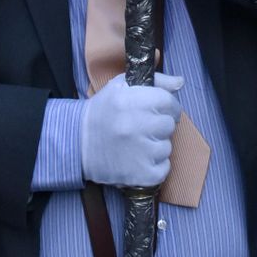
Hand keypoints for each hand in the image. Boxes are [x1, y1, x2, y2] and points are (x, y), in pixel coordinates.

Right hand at [80, 72, 182, 188]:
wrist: (76, 144)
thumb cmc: (103, 112)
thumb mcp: (122, 87)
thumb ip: (155, 82)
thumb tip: (180, 82)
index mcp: (129, 102)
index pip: (168, 102)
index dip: (168, 106)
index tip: (160, 111)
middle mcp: (133, 126)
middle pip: (169, 125)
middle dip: (160, 126)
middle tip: (144, 128)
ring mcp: (137, 153)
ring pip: (166, 148)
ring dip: (156, 146)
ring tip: (138, 144)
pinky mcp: (138, 175)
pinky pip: (163, 170)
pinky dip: (155, 167)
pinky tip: (140, 160)